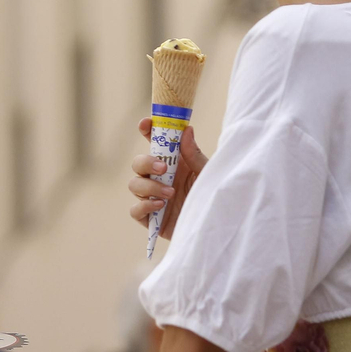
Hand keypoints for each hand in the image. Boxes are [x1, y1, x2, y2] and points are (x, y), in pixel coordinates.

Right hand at [128, 117, 207, 238]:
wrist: (216, 226)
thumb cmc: (214, 198)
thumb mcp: (207, 174)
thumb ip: (194, 155)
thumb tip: (187, 130)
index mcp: (173, 164)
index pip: (155, 143)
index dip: (146, 131)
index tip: (145, 124)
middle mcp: (160, 178)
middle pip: (138, 163)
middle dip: (146, 162)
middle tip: (163, 168)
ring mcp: (153, 198)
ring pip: (134, 184)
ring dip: (149, 186)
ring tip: (170, 193)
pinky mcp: (150, 219)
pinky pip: (135, 210)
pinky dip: (144, 206)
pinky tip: (160, 206)